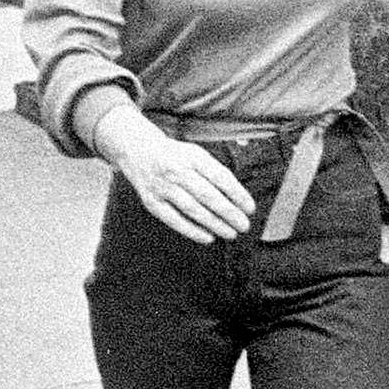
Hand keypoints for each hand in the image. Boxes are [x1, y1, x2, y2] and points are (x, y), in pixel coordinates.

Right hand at [79, 102, 255, 244]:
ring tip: (230, 233)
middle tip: (244, 225)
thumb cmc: (176, 156)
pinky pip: (174, 220)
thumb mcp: (196, 154)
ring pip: (193, 209)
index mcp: (192, 156)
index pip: (220, 177)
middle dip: (229, 213)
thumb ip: (215, 172)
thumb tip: (238, 199)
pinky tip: (208, 238)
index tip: (250, 208)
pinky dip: (192, 231)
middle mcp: (177, 171)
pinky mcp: (152, 202)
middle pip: (208, 195)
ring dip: (214, 224)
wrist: (138, 150)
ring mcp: (163, 187)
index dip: (237, 194)